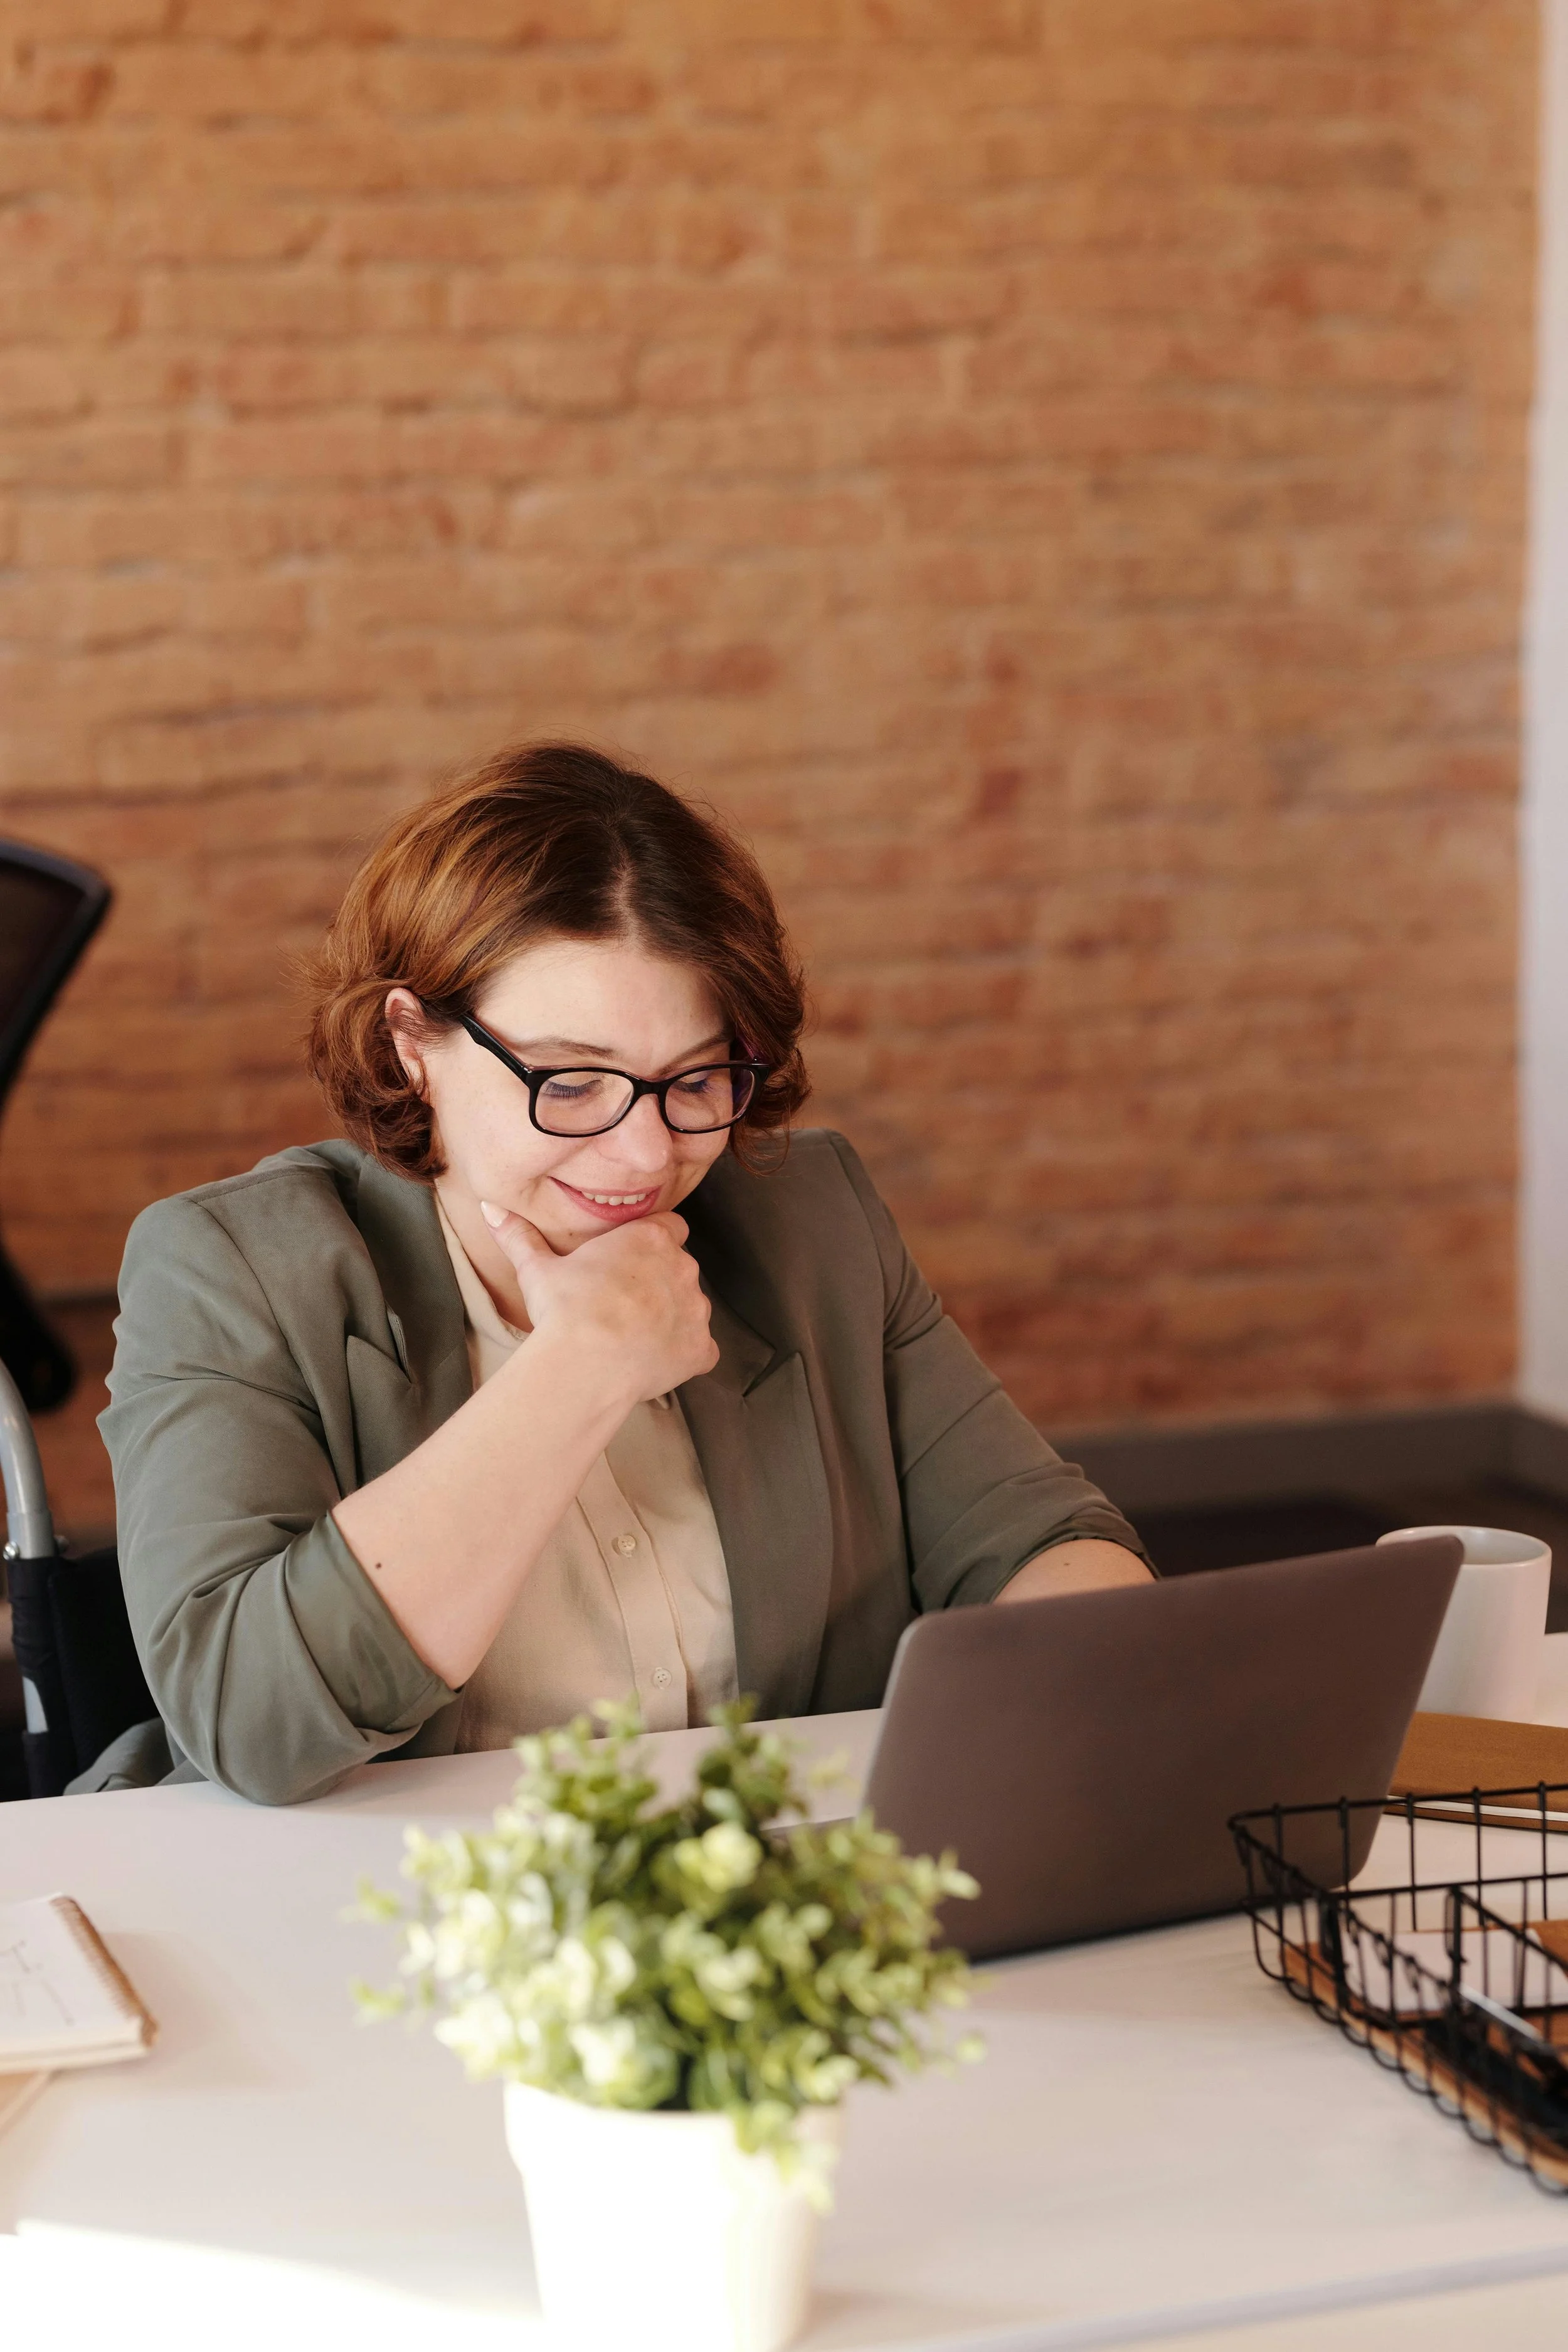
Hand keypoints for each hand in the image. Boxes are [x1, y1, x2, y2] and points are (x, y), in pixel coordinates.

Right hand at [480, 1201, 718, 1405]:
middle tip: (623, 1305)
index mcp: (650, 1239)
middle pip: (680, 1268)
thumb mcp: (537, 1269)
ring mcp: (696, 1309)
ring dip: (671, 1318)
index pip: (670, 1228)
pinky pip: (701, 1349)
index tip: (629, 1263)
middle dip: (659, 1283)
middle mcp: (683, 1267)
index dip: (651, 1245)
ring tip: (634, 1337)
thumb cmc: (564, 1309)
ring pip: (691, 1307)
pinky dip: (684, 1355)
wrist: (587, 1362)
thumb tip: (489, 1207)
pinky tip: (653, 1362)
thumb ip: (519, 1236)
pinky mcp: (701, 1348)